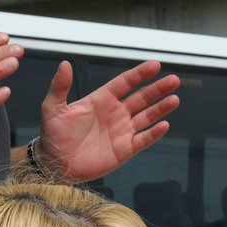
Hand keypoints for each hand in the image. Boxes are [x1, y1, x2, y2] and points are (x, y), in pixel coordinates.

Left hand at [37, 60, 179, 181]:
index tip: (155, 65)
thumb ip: (60, 86)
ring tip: (174, 99)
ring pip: (146, 117)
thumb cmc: (52, 135)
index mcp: (101, 100)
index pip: (125, 83)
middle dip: (158, 89)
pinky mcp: (124, 150)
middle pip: (141, 98)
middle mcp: (115, 113)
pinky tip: (164, 125)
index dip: (140, 74)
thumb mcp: (52, 107)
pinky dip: (154, 133)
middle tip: (174, 80)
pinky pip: (143, 140)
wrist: (54, 163)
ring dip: (161, 108)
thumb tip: (65, 64)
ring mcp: (121, 131)